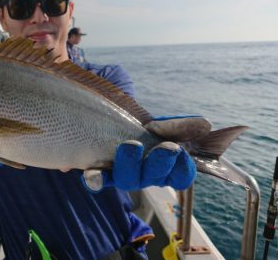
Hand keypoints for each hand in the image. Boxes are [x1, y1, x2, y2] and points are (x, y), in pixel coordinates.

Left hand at [82, 116, 197, 191]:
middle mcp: (146, 175)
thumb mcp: (163, 124)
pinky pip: (98, 180)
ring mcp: (123, 175)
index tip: (180, 150)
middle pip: (155, 177)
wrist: (111, 117)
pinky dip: (96, 178)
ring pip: (128, 178)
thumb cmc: (144, 126)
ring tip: (132, 145)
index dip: (182, 167)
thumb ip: (180, 126)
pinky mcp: (100, 170)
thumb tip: (205, 124)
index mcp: (166, 167)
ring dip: (132, 163)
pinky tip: (92, 172)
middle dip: (161, 162)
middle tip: (166, 148)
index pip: (181, 176)